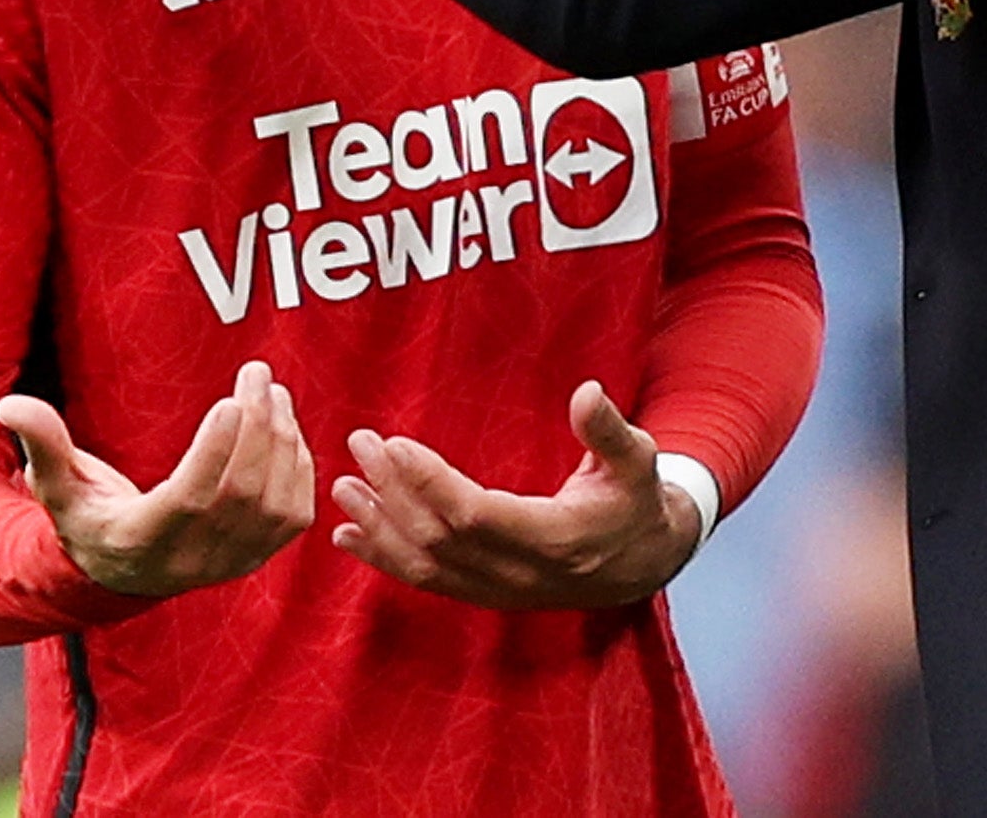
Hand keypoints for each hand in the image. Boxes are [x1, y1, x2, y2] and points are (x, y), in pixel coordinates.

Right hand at [0, 360, 315, 596]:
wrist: (127, 571)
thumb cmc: (89, 518)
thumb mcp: (60, 488)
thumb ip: (44, 445)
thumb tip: (10, 405)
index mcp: (143, 541)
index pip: (190, 499)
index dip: (214, 453)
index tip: (229, 401)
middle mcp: (192, 561)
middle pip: (240, 492)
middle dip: (255, 427)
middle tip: (256, 373)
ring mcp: (231, 564)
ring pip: (274, 501)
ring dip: (281, 439)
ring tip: (272, 390)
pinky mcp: (258, 556)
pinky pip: (292, 514)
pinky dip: (298, 466)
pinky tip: (285, 424)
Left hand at [329, 380, 700, 608]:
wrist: (643, 564)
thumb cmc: (636, 501)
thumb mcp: (637, 460)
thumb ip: (609, 430)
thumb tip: (586, 392)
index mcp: (553, 540)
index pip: (475, 515)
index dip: (430, 483)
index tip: (395, 444)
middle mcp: (519, 574)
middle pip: (438, 538)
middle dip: (393, 491)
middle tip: (360, 444)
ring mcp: (499, 591)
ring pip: (424, 565)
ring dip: (379, 526)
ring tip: (343, 488)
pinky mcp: (485, 594)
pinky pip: (426, 581)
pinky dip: (384, 558)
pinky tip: (350, 536)